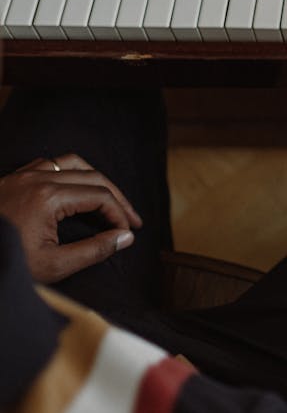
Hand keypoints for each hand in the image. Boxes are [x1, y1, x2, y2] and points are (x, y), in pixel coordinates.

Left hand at [0, 154, 141, 282]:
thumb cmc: (5, 261)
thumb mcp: (53, 266)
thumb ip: (94, 250)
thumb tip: (125, 237)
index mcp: (49, 197)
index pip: (101, 196)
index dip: (120, 214)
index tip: (127, 234)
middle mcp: (38, 178)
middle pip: (94, 177)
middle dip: (117, 198)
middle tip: (131, 220)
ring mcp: (23, 175)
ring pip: (74, 163)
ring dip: (97, 179)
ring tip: (110, 199)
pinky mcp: (13, 178)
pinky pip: (51, 164)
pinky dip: (72, 172)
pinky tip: (76, 189)